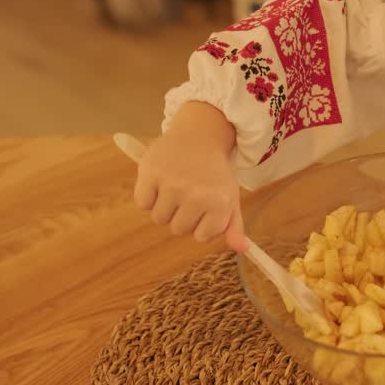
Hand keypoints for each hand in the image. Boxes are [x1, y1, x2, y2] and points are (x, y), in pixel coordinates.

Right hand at [133, 102, 247, 251]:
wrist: (199, 134)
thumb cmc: (215, 171)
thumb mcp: (230, 196)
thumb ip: (234, 225)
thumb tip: (242, 249)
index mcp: (219, 203)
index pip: (201, 236)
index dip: (201, 223)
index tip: (205, 205)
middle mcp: (196, 195)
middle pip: (177, 229)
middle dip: (182, 215)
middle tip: (189, 192)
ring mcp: (172, 184)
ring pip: (159, 219)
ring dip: (165, 207)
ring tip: (175, 186)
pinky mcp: (150, 172)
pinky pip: (142, 203)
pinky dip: (148, 196)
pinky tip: (160, 181)